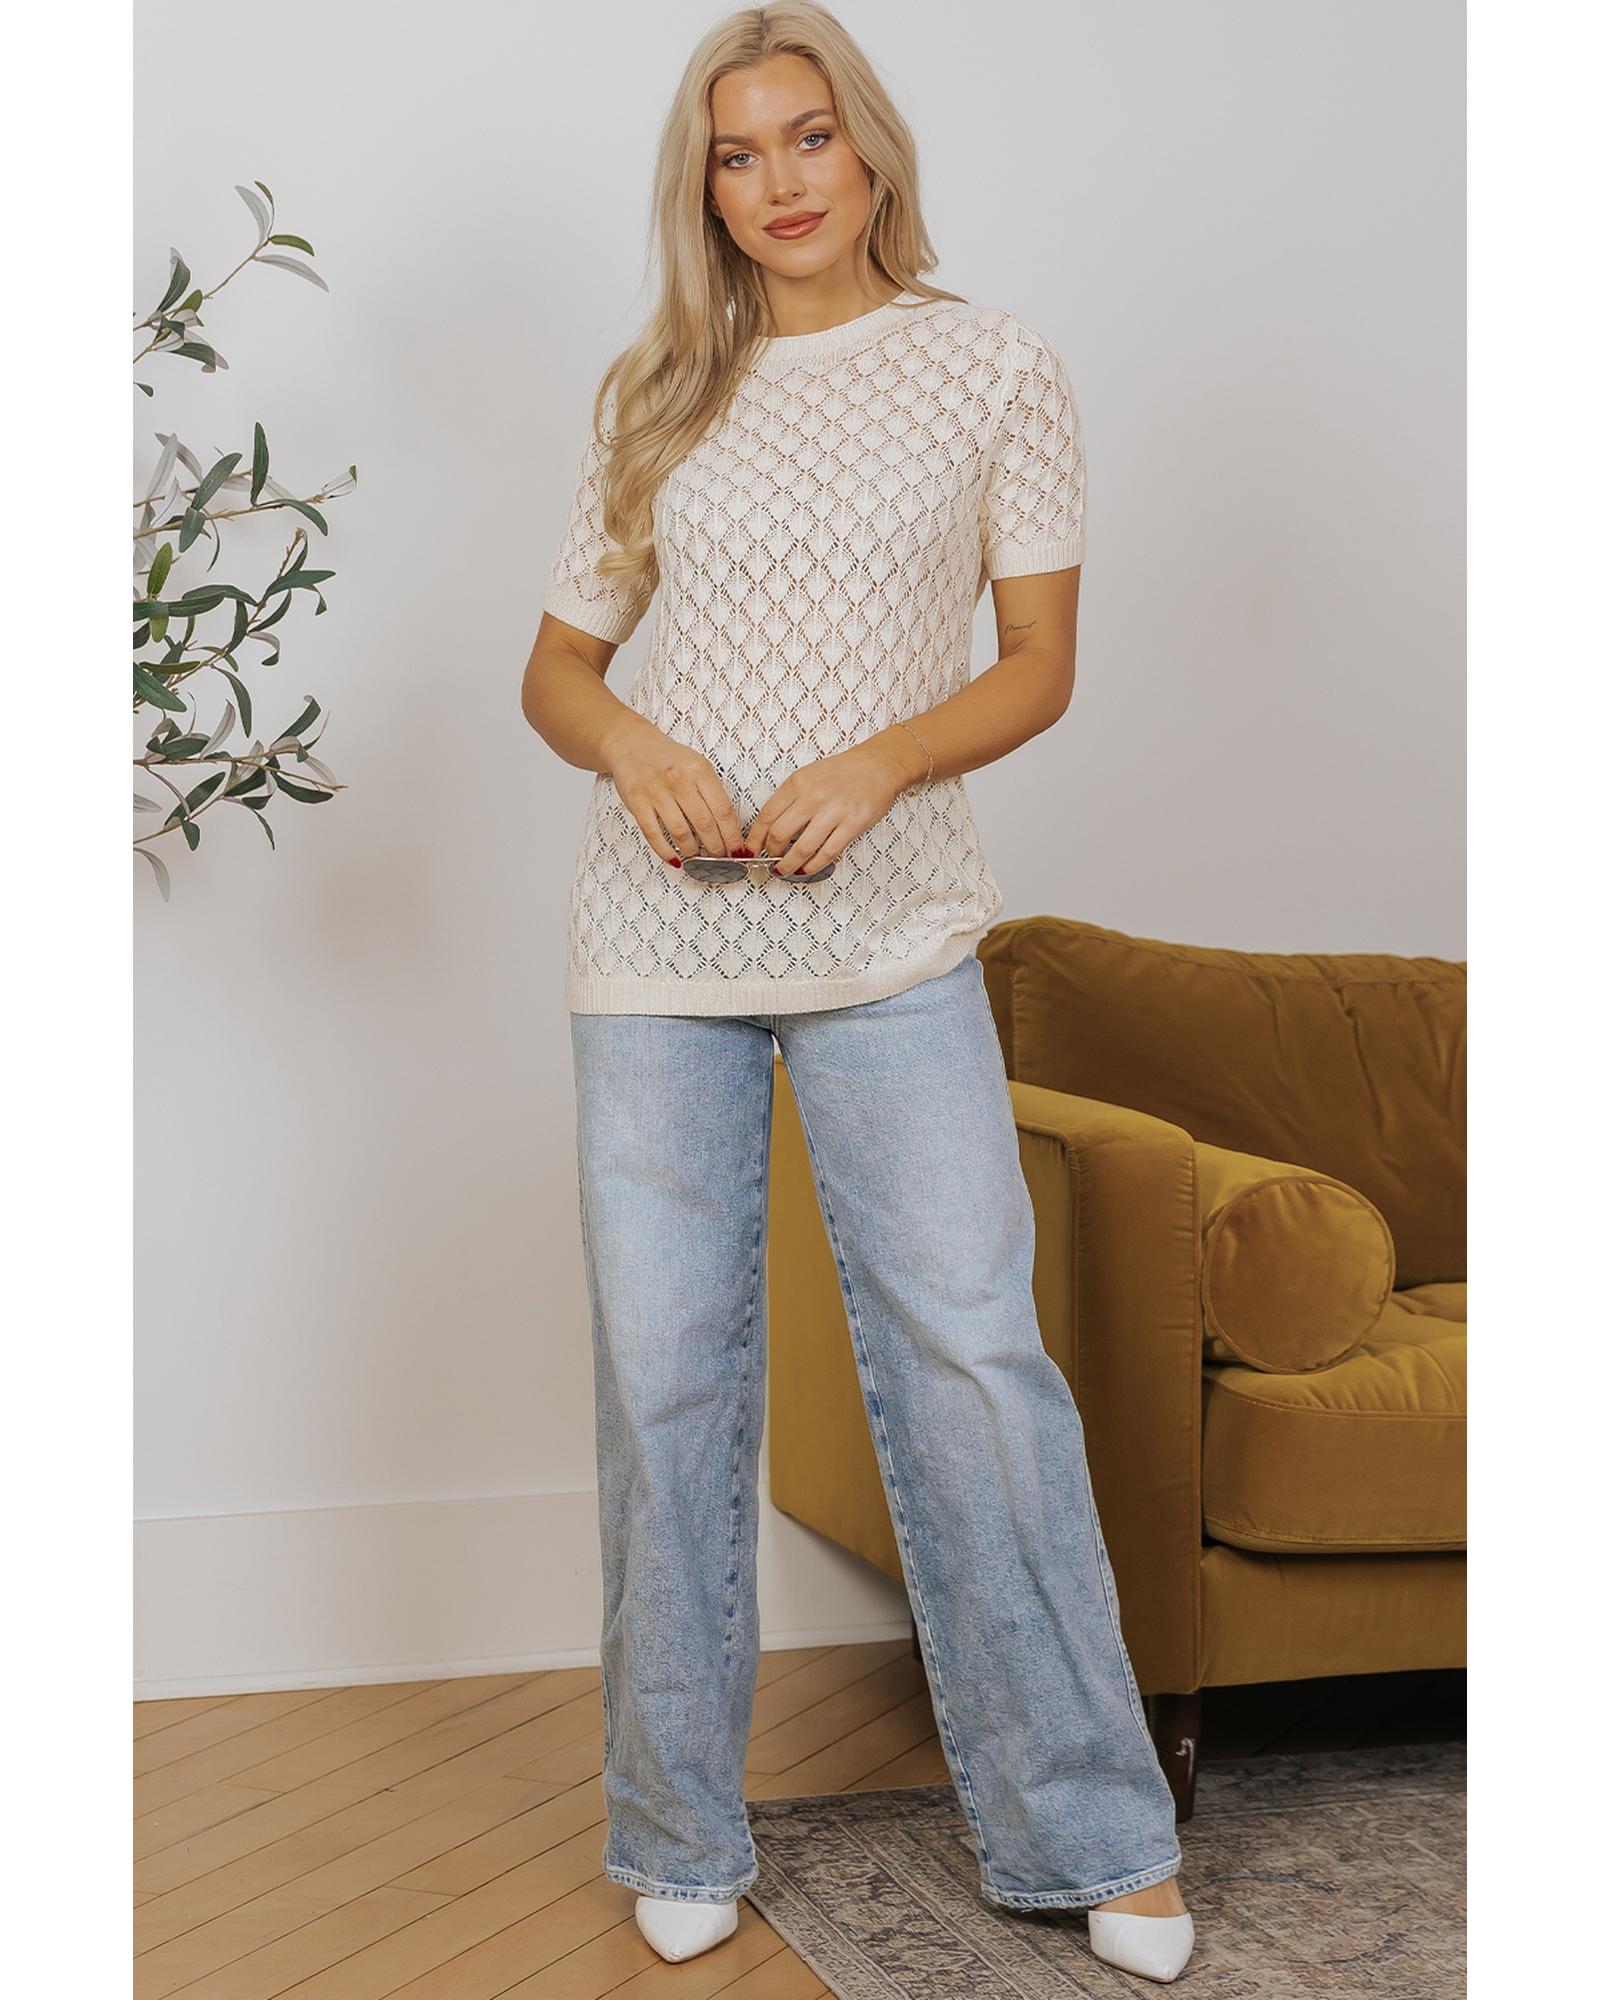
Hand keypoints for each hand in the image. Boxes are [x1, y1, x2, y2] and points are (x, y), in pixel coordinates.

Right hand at [603, 717, 745, 868]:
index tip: (737, 849)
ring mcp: (657, 792)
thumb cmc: (667, 757)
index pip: (723, 810)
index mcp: (699, 770)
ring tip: (698, 859)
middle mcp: (679, 780)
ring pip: (681, 833)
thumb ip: (711, 790)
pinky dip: (666, 852)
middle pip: (705, 824)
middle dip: (716, 848)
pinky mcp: (638, 803)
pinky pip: (654, 834)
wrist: (631, 743)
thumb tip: (727, 825)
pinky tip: (674, 859)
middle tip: (721, 859)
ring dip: (693, 852)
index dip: (732, 835)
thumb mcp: (696, 764)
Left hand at [746, 730, 927, 876]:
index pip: (766, 815)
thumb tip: (770, 828)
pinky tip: (807, 869)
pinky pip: (828, 852)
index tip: (750, 849)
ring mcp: (833, 811)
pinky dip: (814, 865)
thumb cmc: (844, 772)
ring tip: (784, 871)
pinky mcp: (852, 825)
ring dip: (789, 865)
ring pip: (802, 848)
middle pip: (779, 833)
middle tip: (770, 860)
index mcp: (798, 783)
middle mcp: (813, 797)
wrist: (878, 765)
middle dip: (771, 853)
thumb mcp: (809, 775)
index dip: (754, 838)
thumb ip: (791, 798)